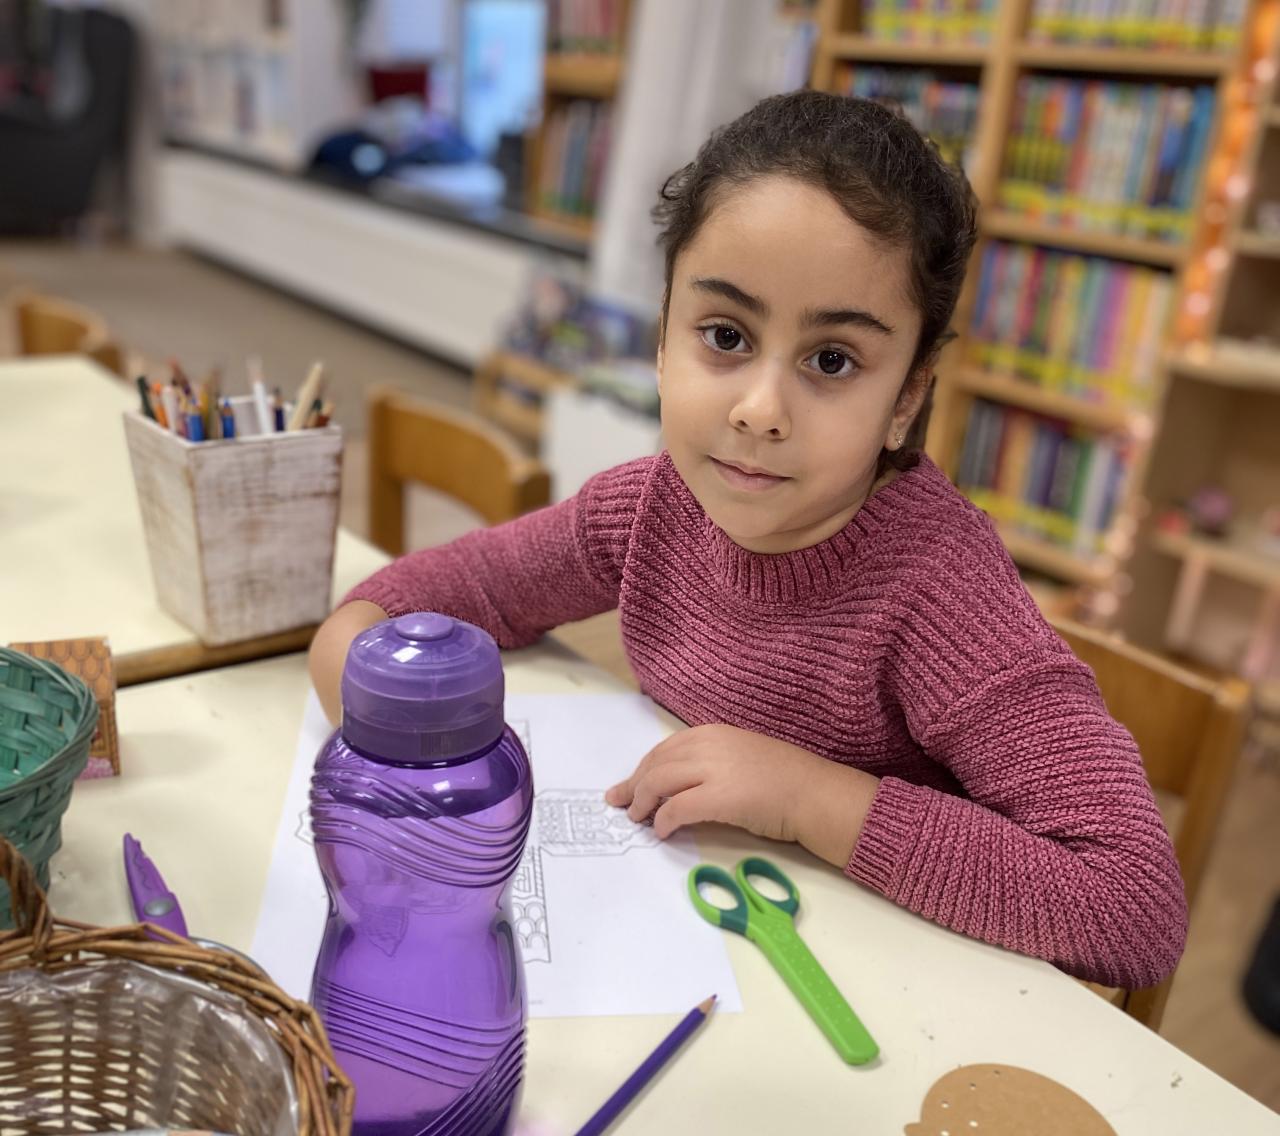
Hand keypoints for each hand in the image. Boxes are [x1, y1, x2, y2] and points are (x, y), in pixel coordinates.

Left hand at [604, 724, 881, 867]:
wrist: (816, 794)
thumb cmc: (786, 780)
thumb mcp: (742, 759)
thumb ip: (711, 764)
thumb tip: (680, 785)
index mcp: (714, 732)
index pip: (665, 748)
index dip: (644, 768)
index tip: (630, 784)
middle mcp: (710, 744)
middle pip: (656, 763)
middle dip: (634, 784)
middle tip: (620, 803)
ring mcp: (714, 769)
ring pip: (659, 782)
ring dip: (643, 802)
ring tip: (637, 818)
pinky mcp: (719, 797)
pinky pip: (677, 808)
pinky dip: (663, 820)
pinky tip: (662, 832)